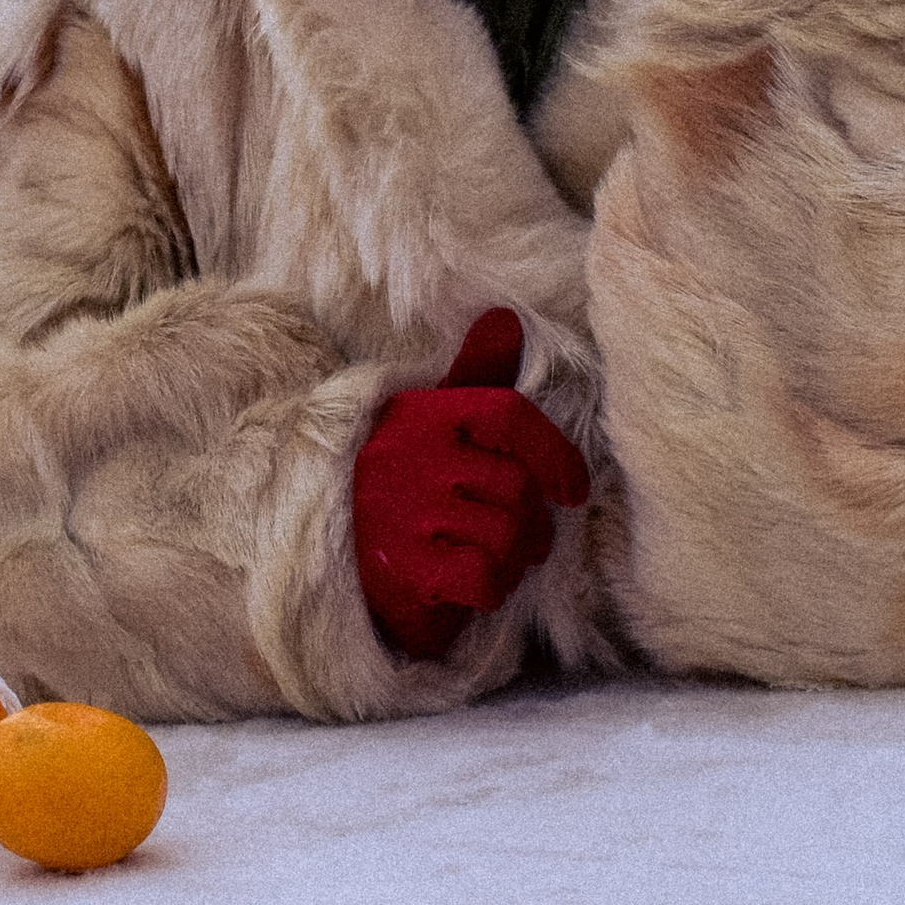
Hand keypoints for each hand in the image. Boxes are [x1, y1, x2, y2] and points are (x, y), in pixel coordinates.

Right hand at [351, 308, 590, 660]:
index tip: (573, 489)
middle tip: (524, 539)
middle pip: (516, 486)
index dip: (555, 452)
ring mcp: (402, 513)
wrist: (331, 561)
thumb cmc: (403, 486)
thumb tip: (506, 317)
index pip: (508, 415)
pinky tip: (476, 585)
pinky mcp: (401, 568)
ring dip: (515, 560)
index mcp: (420, 414)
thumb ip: (476, 376)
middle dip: (534, 523)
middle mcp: (408, 456)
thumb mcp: (432, 424)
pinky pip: (482, 576)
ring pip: (505, 535)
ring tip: (497, 560)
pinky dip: (492, 588)